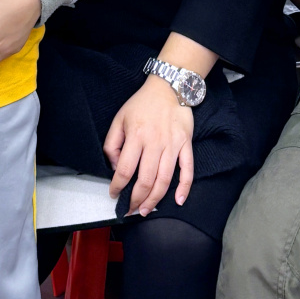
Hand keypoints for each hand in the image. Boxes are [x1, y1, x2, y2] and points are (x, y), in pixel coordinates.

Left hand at [104, 76, 194, 215]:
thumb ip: (112, 143)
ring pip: (164, 180)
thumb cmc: (142, 104)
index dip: (117, 186)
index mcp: (136, 136)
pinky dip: (184, 188)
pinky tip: (178, 201)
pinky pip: (187, 170)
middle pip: (145, 180)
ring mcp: (172, 145)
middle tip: (130, 210)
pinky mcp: (186, 144)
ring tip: (146, 210)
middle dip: (136, 200)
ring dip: (155, 200)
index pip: (124, 170)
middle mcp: (154, 143)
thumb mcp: (119, 118)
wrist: (168, 87)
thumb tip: (114, 167)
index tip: (114, 194)